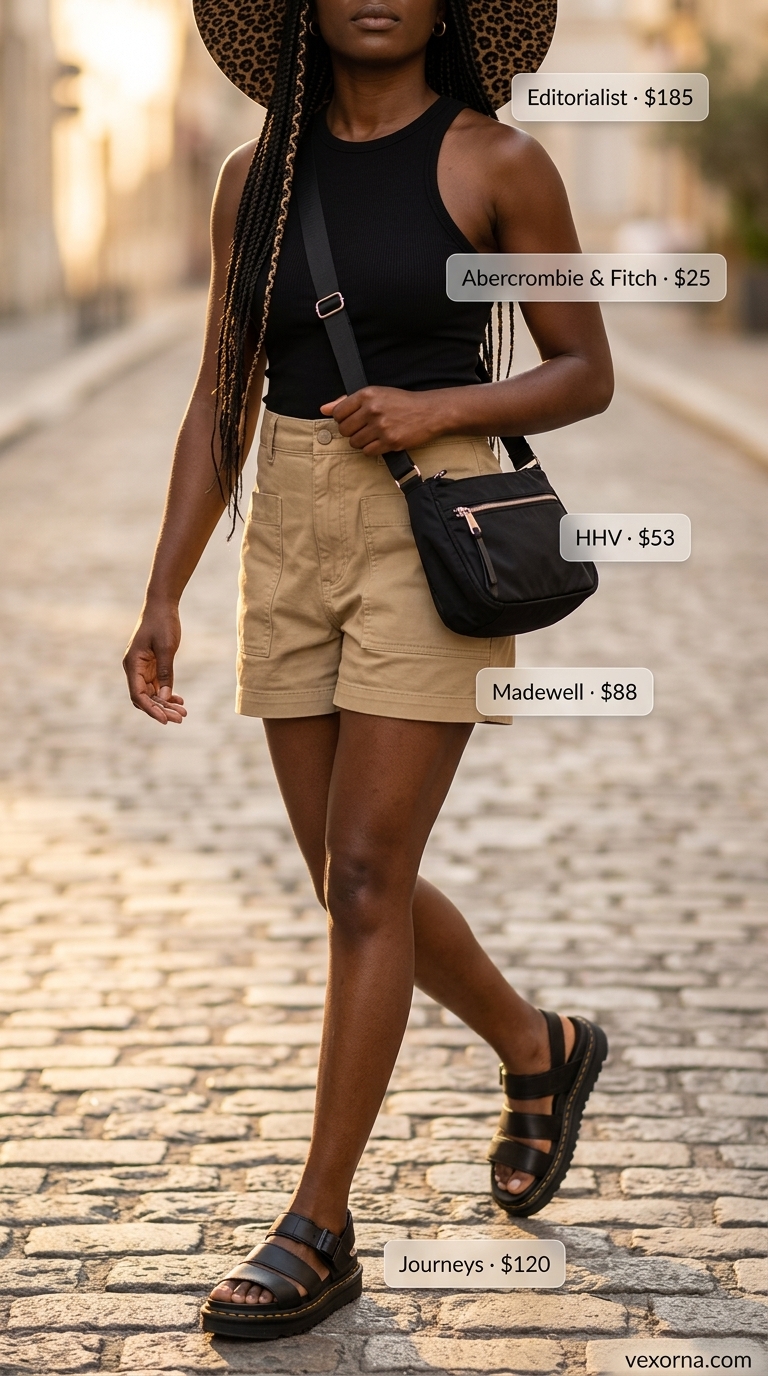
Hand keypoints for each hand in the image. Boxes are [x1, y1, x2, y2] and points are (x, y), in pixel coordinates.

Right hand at [123, 602, 186, 725]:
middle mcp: (134, 669)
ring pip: (152, 693)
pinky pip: (157, 685)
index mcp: (132, 664)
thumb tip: (165, 697)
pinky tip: (179, 700)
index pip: (138, 695)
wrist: (162, 605)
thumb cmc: (162, 623)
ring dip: (166, 704)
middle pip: (145, 698)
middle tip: (181, 718)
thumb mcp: (166, 648)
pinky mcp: (151, 666)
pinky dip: (167, 694)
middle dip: (161, 709)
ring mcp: (142, 668)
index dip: (151, 709)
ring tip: (183, 712)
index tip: (165, 720)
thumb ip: (165, 673)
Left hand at [320, 386, 443, 454]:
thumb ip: (347, 401)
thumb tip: (324, 409)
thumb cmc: (401, 402)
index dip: (342, 419)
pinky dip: (372, 450)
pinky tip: (380, 441)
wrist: (429, 412)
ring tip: (374, 435)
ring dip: (361, 442)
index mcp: (367, 394)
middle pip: (344, 430)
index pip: (338, 413)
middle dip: (351, 432)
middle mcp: (372, 409)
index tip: (353, 420)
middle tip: (364, 428)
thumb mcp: (376, 394)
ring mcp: (381, 426)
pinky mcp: (390, 441)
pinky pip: (368, 452)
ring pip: (355, 443)